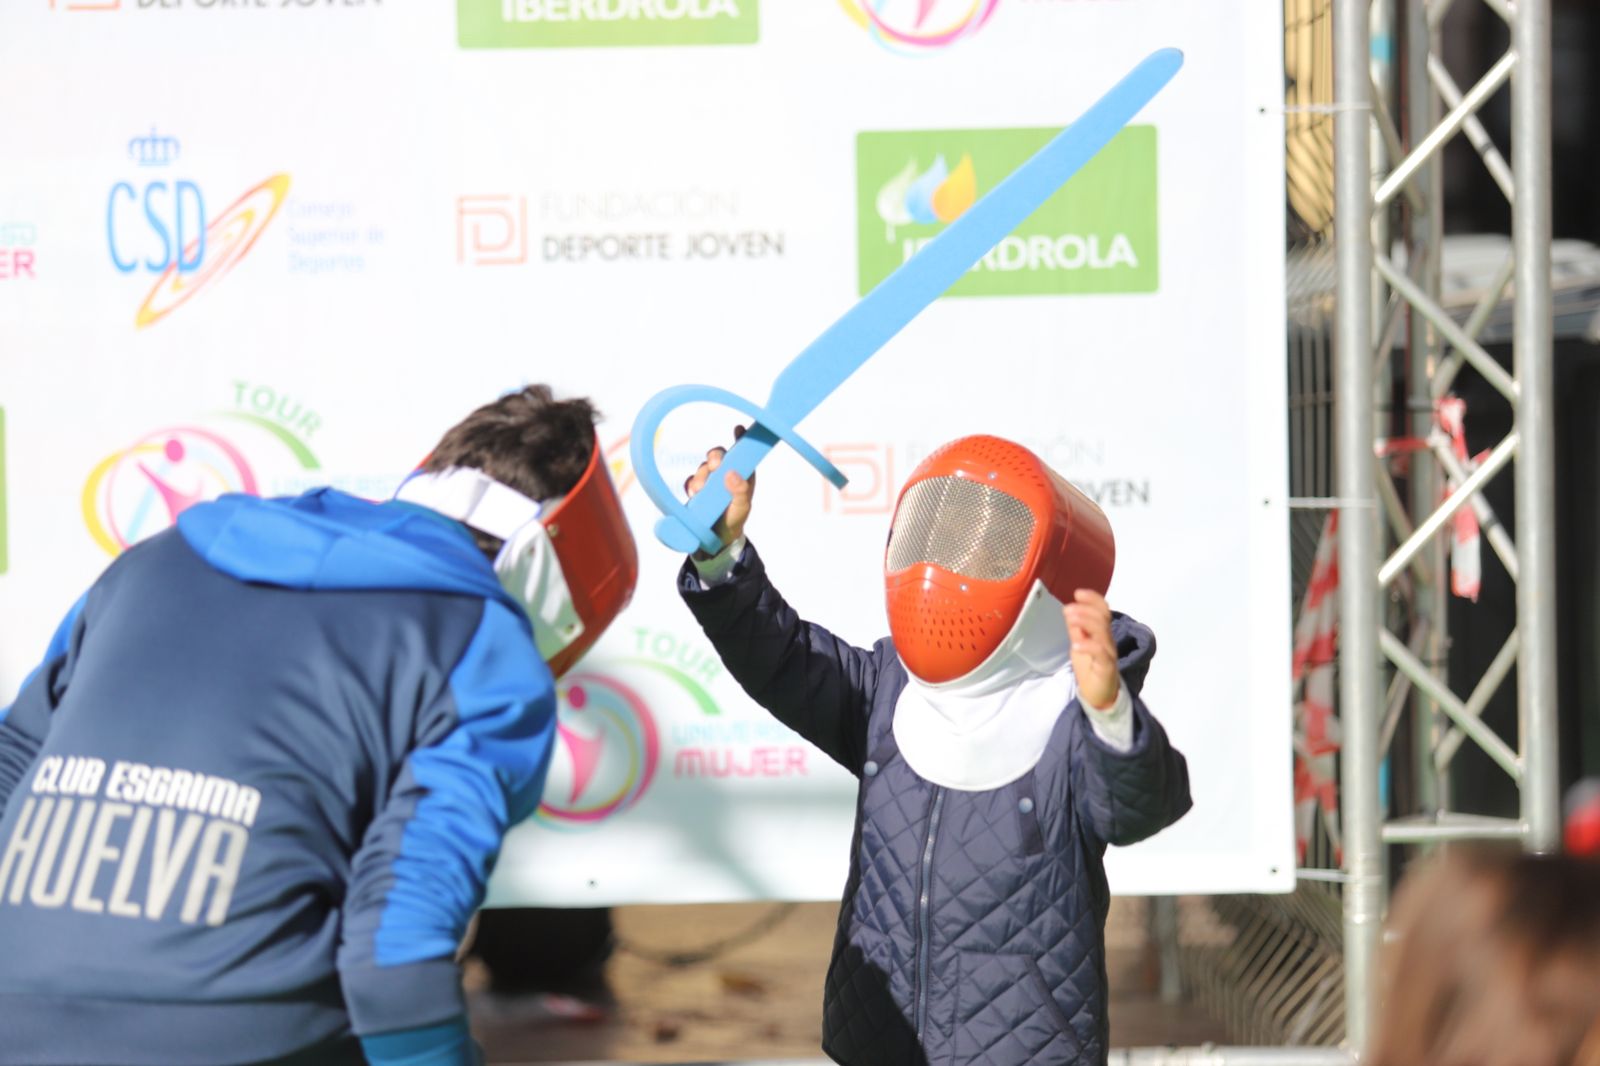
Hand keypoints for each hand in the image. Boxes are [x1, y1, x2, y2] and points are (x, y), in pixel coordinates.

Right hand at [684, 426, 754, 556]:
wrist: (715, 541)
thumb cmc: (733, 521)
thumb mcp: (742, 509)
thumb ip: (740, 492)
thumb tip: (732, 474)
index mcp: (742, 476)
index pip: (742, 453)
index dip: (741, 438)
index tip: (738, 429)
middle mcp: (725, 475)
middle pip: (719, 456)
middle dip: (715, 456)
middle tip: (714, 464)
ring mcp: (710, 482)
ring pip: (703, 468)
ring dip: (701, 476)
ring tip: (700, 492)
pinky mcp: (696, 490)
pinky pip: (690, 481)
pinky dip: (690, 485)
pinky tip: (693, 494)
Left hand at [1065, 589, 1119, 709]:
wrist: (1100, 696)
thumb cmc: (1090, 668)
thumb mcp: (1079, 644)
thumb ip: (1076, 629)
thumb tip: (1069, 609)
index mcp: (1102, 633)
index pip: (1103, 610)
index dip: (1093, 599)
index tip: (1078, 593)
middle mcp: (1108, 640)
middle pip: (1103, 618)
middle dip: (1085, 610)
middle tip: (1068, 609)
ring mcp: (1109, 653)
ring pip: (1103, 632)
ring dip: (1086, 622)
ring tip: (1070, 619)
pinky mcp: (1107, 668)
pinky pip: (1101, 653)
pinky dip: (1089, 646)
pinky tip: (1076, 644)